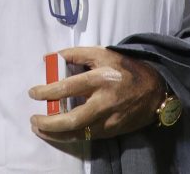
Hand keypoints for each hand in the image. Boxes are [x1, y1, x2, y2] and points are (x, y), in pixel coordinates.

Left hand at [28, 46, 164, 142]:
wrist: (156, 89)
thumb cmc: (127, 68)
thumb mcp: (104, 53)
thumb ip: (78, 54)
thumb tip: (53, 57)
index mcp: (101, 78)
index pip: (68, 87)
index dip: (47, 91)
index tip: (33, 93)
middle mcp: (105, 101)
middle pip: (72, 119)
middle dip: (49, 122)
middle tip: (33, 119)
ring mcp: (109, 119)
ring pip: (78, 133)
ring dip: (55, 134)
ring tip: (40, 129)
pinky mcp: (112, 131)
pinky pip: (87, 136)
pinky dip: (69, 136)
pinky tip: (58, 132)